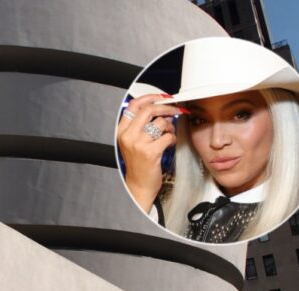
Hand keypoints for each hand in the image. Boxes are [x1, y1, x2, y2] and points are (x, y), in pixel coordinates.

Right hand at [116, 94, 180, 212]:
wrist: (138, 185)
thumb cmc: (138, 164)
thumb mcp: (133, 142)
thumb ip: (142, 125)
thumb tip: (162, 109)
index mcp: (122, 131)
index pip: (134, 105)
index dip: (150, 97)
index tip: (162, 97)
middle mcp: (128, 136)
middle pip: (149, 110)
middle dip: (166, 107)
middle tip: (176, 109)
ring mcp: (138, 144)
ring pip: (161, 123)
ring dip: (170, 127)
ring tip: (168, 134)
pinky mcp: (151, 152)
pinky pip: (168, 136)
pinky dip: (172, 138)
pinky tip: (168, 144)